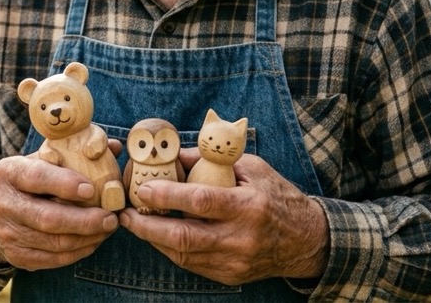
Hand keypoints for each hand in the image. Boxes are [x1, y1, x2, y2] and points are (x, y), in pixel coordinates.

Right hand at [0, 143, 122, 270]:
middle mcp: (4, 204)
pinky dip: (78, 252)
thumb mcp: (40, 159)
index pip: (37, 177)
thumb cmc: (26, 180)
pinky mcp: (16, 256)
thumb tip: (115, 147)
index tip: (91, 189)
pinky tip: (93, 242)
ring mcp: (8, 233)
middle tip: (111, 218)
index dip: (65, 184)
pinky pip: (52, 259)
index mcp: (9, 173)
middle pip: (47, 218)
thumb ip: (75, 152)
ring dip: (87, 238)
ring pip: (54, 243)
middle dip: (85, 220)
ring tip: (107, 229)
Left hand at [118, 149, 328, 284]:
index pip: (202, 201)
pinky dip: (171, 250)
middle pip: (185, 237)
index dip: (168, 196)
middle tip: (126, 215)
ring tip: (135, 223)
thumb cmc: (277, 197)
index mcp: (248, 206)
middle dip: (148, 227)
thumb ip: (213, 161)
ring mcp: (234, 261)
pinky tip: (159, 236)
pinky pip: (191, 264)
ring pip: (183, 255)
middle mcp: (240, 237)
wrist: (305, 240)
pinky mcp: (229, 276)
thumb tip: (176, 154)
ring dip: (154, 240)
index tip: (143, 188)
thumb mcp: (252, 168)